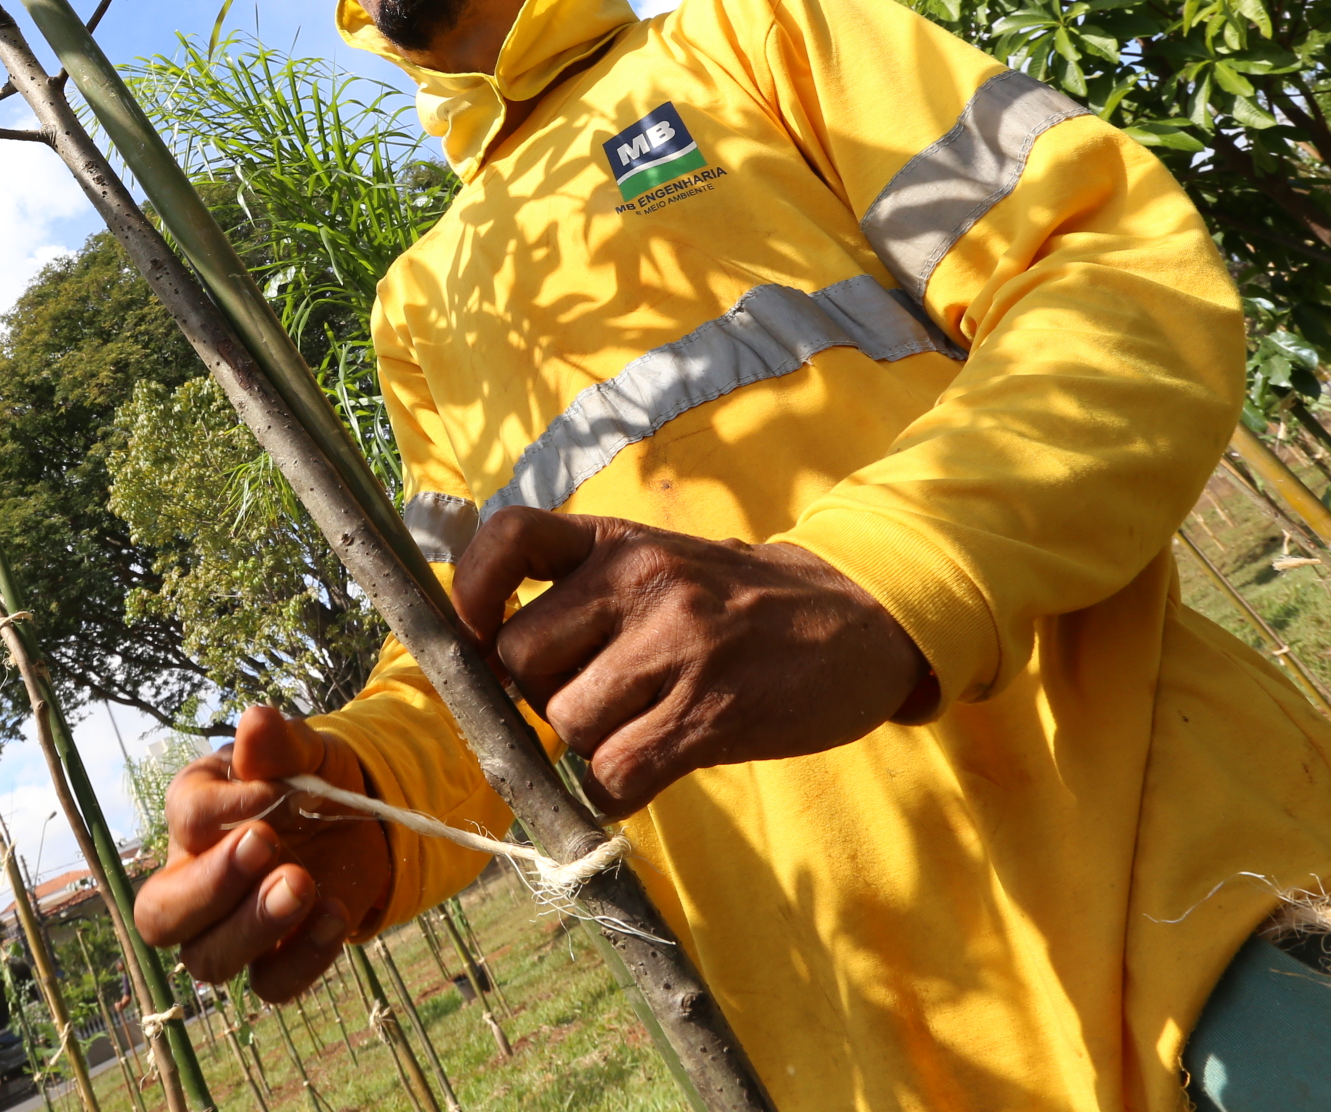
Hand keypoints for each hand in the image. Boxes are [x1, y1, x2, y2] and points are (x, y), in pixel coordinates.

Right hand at [130, 706, 392, 1001]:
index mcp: (194, 813)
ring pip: (207, 959)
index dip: (222, 811)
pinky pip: (270, 984)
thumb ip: (279, 744)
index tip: (272, 791)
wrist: (358, 821)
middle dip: (210, 888)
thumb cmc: (309, 778)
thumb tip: (256, 719)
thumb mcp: (305, 753)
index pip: (184, 820)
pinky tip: (336, 912)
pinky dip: (303, 957)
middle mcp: (195, 878)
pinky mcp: (274, 958)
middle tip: (267, 846)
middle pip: (161, 915)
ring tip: (305, 883)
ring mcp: (230, 927)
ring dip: (253, 926)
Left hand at [451, 507, 932, 816]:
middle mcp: (639, 583)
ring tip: (636, 730)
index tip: (478, 638)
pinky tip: (648, 771)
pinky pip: (615, 774)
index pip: (509, 538)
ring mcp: (676, 645)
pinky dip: (615, 792)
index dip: (470, 591)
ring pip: (565, 725)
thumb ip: (583, 595)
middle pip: (522, 661)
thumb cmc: (740, 604)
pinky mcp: (710, 711)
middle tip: (590, 702)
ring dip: (586, 748)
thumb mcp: (660, 565)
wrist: (860, 621)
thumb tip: (490, 662)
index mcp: (616, 541)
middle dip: (539, 698)